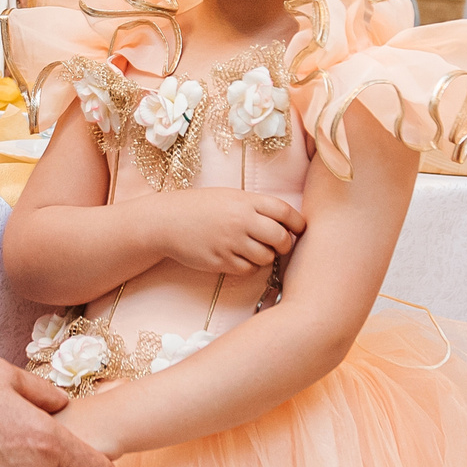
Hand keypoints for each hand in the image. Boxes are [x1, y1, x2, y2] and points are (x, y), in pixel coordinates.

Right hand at [155, 188, 303, 274]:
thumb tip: (287, 222)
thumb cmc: (200, 207)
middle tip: (279, 244)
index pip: (285, 212)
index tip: (300, 229)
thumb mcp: (230, 197)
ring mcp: (230, 242)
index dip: (298, 223)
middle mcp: (241, 221)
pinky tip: (239, 257)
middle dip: (285, 244)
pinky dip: (249, 266)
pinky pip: (248, 269)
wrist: (166, 221)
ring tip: (254, 249)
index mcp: (245, 201)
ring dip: (266, 256)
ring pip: (266, 257)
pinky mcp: (221, 261)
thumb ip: (256, 207)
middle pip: (281, 238)